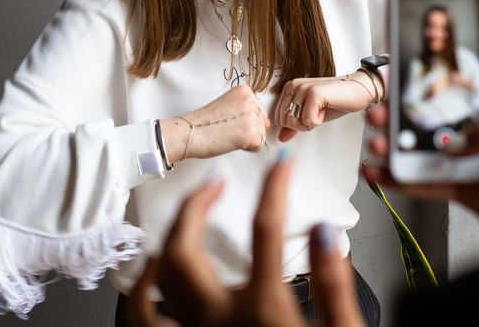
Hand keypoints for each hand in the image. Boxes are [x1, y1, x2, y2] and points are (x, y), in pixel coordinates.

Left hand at [126, 155, 363, 326]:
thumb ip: (335, 284)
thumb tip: (325, 231)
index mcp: (263, 310)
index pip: (265, 228)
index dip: (275, 187)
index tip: (283, 167)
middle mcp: (219, 321)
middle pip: (185, 248)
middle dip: (193, 206)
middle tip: (212, 187)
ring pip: (155, 284)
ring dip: (163, 245)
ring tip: (180, 222)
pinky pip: (146, 322)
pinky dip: (143, 294)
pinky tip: (154, 277)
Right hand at [162, 85, 270, 162]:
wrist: (190, 133)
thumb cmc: (205, 123)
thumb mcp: (228, 107)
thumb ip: (248, 110)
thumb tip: (268, 123)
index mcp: (245, 90)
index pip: (257, 110)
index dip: (242, 120)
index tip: (227, 120)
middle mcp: (251, 100)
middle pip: (261, 122)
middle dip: (247, 129)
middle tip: (227, 128)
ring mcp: (252, 116)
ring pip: (261, 134)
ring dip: (247, 140)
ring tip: (228, 134)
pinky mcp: (252, 133)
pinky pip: (259, 146)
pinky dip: (247, 149)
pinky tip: (231, 141)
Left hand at [275, 72, 377, 142]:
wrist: (357, 90)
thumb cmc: (336, 100)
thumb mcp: (311, 114)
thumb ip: (294, 124)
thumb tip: (281, 137)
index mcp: (290, 88)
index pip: (278, 117)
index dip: (294, 125)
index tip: (309, 117)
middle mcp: (294, 86)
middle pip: (284, 121)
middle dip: (300, 125)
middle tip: (315, 116)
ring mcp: (304, 88)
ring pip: (293, 121)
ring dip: (309, 124)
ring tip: (320, 113)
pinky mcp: (315, 92)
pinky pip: (307, 119)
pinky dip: (316, 122)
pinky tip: (324, 112)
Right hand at [362, 64, 478, 254]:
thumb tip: (459, 137)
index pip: (475, 73)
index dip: (449, 59)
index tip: (417, 49)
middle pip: (442, 110)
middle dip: (410, 106)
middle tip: (384, 105)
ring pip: (430, 146)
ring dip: (400, 142)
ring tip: (377, 140)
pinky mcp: (472, 191)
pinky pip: (431, 182)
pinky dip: (405, 179)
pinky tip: (384, 173)